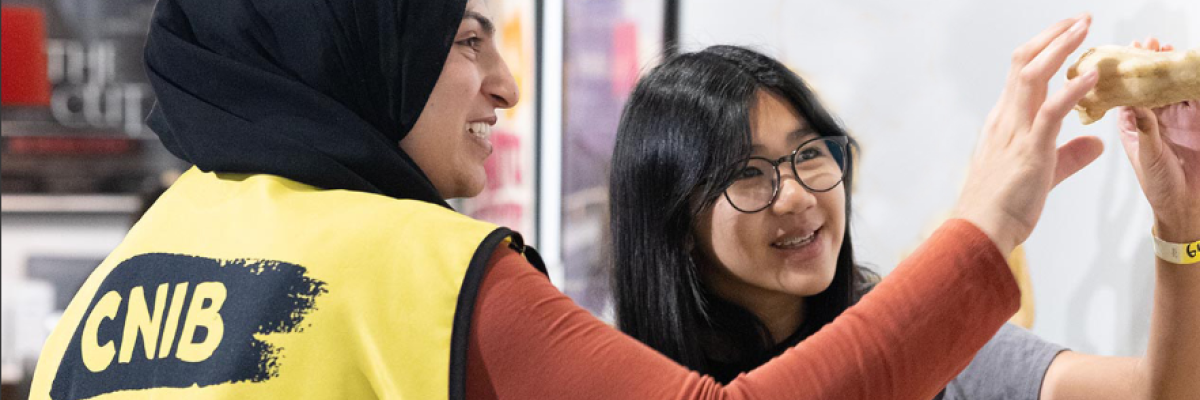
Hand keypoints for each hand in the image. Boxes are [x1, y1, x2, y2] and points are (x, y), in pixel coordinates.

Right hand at [954, 14, 1104, 254]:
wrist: (979, 231)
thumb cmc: (1001, 207)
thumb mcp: (1042, 174)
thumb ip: (1069, 155)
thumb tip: (1095, 143)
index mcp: (1004, 122)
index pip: (1021, 73)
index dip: (1045, 47)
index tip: (1068, 32)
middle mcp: (1005, 119)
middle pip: (1025, 62)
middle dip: (1054, 36)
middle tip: (1080, 18)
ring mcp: (1015, 132)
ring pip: (1032, 76)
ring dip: (1059, 49)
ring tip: (1084, 30)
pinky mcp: (1029, 150)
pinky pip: (1050, 112)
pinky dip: (1071, 91)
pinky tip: (1089, 76)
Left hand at [1117, 38, 1199, 242]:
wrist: (1186, 207)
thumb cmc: (1159, 186)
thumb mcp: (1147, 154)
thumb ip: (1145, 128)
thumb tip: (1135, 102)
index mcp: (1134, 123)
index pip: (1129, 91)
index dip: (1127, 72)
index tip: (1125, 54)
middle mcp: (1155, 117)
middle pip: (1153, 82)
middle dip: (1152, 62)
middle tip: (1151, 43)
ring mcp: (1179, 118)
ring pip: (1177, 85)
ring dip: (1174, 68)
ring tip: (1170, 49)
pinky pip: (1199, 97)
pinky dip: (1197, 83)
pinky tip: (1193, 69)